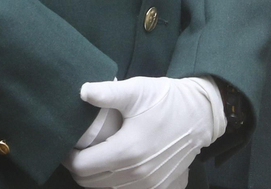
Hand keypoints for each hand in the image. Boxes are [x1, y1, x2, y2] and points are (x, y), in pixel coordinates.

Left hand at [65, 76, 224, 188]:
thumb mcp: (138, 90)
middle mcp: (137, 175)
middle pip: (90, 182)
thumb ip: (108, 92)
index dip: (68, 157)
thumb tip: (81, 91)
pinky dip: (115, 183)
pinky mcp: (159, 188)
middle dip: (79, 167)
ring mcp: (149, 185)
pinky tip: (116, 166)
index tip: (68, 144)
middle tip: (79, 149)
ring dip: (97, 176)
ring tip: (97, 156)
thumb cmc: (168, 100)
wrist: (201, 115)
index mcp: (127, 151)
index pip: (82, 167)